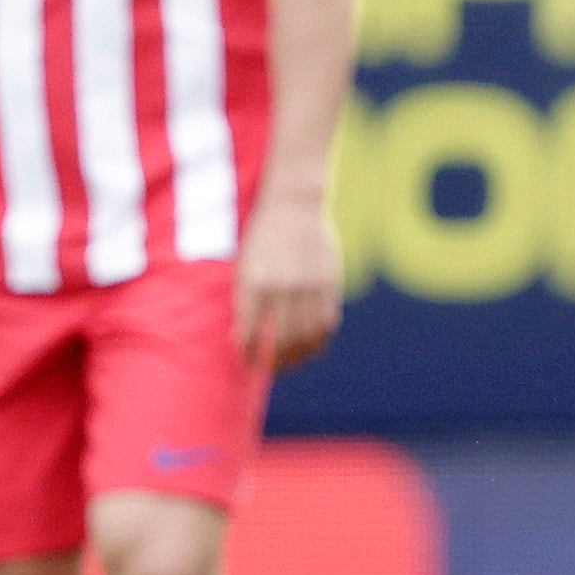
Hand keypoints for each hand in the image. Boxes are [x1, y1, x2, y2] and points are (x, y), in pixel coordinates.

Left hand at [234, 191, 342, 371]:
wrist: (295, 205)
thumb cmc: (263, 236)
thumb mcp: (246, 265)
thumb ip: (247, 300)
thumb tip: (245, 336)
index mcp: (254, 282)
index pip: (249, 332)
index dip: (248, 353)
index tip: (247, 362)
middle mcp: (281, 286)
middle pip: (279, 340)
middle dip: (273, 362)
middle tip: (269, 369)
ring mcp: (308, 285)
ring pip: (305, 336)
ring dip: (298, 357)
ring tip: (291, 364)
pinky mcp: (329, 282)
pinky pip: (326, 322)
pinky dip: (319, 341)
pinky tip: (312, 348)